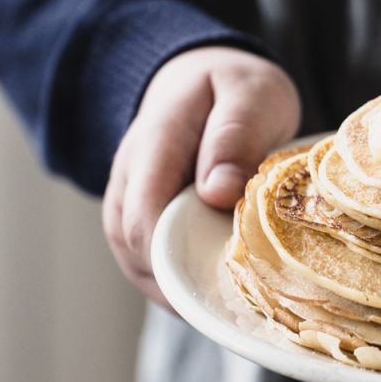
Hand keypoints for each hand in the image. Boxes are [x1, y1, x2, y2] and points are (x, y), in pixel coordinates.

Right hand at [102, 46, 300, 307]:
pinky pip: (159, 263)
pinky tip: (226, 285)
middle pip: (141, 255)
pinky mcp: (148, 220)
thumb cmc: (232, 88)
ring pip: (147, 268)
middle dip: (191, 283)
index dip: (180, 260)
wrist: (204, 83)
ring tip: (240, 297)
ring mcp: (133, 204)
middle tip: (247, 299)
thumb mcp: (250, 93)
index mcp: (153, 147)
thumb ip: (235, 135)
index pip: (144, 220)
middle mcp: (130, 183)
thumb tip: (218, 193)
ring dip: (191, 286)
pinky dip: (191, 279)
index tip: (230, 280)